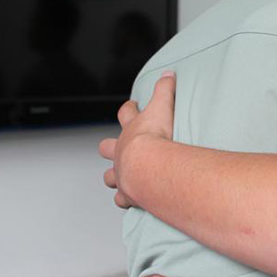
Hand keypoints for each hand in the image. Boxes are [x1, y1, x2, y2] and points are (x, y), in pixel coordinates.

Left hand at [100, 73, 176, 207]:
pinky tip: (132, 202)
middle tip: (116, 147)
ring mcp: (122, 174)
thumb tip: (169, 74)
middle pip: (107, 147)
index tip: (132, 106)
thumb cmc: (155, 138)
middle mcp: (122, 152)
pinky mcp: (128, 193)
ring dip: (113, 177)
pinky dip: (126, 200)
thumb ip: (165, 89)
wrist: (149, 165)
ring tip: (121, 179)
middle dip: (110, 146)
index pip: (125, 114)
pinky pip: (122, 200)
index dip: (128, 109)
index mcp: (131, 131)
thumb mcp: (162, 107)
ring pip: (109, 177)